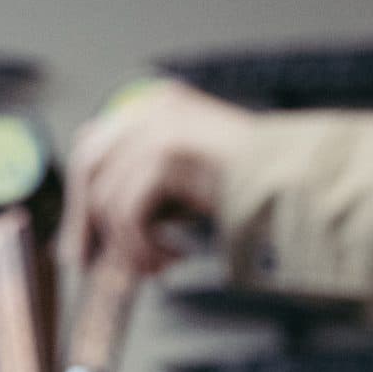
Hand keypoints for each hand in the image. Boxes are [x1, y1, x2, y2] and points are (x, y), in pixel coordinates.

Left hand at [57, 81, 255, 281]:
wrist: (293, 181)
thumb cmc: (244, 186)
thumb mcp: (181, 177)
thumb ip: (140, 185)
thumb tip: (92, 230)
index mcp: (154, 105)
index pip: (92, 146)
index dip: (79, 198)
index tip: (79, 241)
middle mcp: (151, 108)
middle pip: (88, 166)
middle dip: (83, 222)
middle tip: (89, 264)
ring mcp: (158, 127)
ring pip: (108, 200)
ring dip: (128, 246)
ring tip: (157, 266)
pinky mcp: (167, 154)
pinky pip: (128, 214)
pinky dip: (143, 247)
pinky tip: (172, 257)